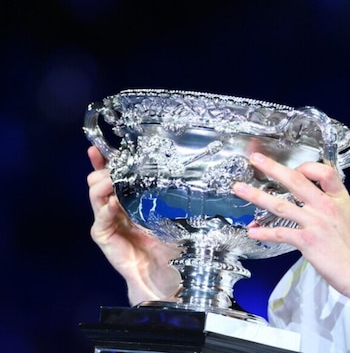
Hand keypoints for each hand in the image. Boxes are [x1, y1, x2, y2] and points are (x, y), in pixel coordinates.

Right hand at [87, 146, 180, 304]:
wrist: (166, 276)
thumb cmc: (172, 245)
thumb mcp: (174, 214)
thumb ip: (169, 196)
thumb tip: (180, 172)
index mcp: (131, 200)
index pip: (114, 175)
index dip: (105, 161)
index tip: (98, 148)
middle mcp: (117, 208)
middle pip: (98, 181)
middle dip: (105, 170)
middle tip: (116, 165)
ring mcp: (109, 222)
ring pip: (95, 195)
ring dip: (103, 184)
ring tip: (113, 179)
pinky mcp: (105, 237)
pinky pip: (100, 219)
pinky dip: (106, 209)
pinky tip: (114, 203)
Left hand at [234, 152, 349, 303]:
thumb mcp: (349, 216)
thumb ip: (332, 204)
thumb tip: (314, 200)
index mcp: (339, 198)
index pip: (323, 171)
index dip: (307, 166)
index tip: (294, 167)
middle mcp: (326, 207)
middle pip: (295, 181)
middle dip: (272, 168)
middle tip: (256, 159)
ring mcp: (316, 223)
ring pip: (280, 205)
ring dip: (256, 196)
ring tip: (240, 189)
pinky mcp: (307, 241)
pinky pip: (280, 233)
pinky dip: (264, 232)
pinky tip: (253, 231)